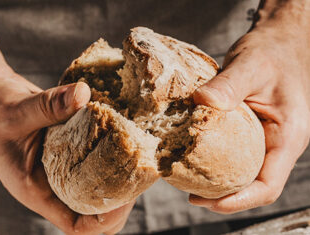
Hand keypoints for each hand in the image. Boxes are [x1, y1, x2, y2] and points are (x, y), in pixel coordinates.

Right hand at [0, 24, 132, 234]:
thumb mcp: (16, 112)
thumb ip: (47, 105)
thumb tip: (83, 94)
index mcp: (38, 190)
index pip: (76, 224)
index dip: (104, 219)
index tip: (126, 198)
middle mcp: (55, 185)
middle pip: (95, 211)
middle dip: (121, 200)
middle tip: (138, 174)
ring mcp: (65, 170)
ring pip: (99, 188)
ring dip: (121, 177)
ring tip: (138, 157)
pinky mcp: (73, 153)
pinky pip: (97, 162)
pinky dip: (113, 155)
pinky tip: (125, 137)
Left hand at [190, 0, 309, 213]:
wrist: (279, 42)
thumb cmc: (272, 53)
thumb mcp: (252, 65)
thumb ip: (229, 84)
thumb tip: (200, 102)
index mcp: (287, 136)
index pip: (268, 185)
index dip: (239, 201)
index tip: (207, 202)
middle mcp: (277, 144)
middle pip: (253, 185)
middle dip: (223, 196)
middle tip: (191, 195)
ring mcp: (265, 139)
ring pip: (244, 173)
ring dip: (219, 182)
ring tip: (189, 181)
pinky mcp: (251, 131)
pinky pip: (236, 155)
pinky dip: (217, 162)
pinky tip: (195, 157)